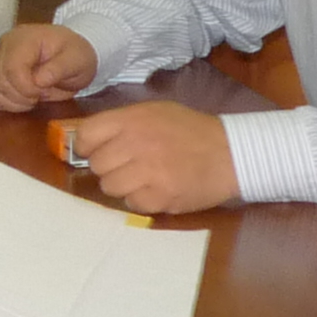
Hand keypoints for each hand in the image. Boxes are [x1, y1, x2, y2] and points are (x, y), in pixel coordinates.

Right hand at [0, 23, 98, 111]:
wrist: (71, 55)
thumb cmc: (76, 54)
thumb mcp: (77, 60)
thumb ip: (59, 69)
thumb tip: (39, 81)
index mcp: (25, 38)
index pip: (12, 68)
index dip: (26, 88)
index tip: (44, 91)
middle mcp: (6, 46)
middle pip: (1, 81)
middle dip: (22, 96)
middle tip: (41, 94)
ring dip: (15, 102)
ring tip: (34, 97)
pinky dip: (8, 104)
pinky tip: (24, 100)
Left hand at [69, 101, 238, 214]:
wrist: (230, 153)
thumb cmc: (191, 131)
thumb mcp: (155, 112)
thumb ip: (122, 124)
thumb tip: (86, 139)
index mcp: (132, 119)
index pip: (86, 135)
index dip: (86, 146)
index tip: (95, 151)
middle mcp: (135, 144)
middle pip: (96, 165)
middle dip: (109, 167)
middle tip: (130, 165)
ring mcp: (147, 172)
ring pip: (110, 187)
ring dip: (124, 186)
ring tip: (145, 178)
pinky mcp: (159, 197)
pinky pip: (132, 204)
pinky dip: (142, 200)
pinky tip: (159, 189)